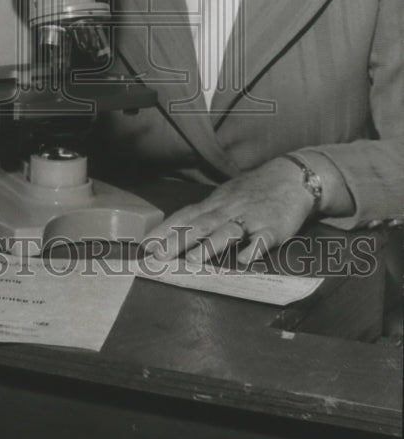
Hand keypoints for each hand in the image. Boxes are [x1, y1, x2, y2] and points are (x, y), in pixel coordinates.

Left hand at [144, 157, 314, 265]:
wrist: (290, 177)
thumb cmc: (253, 190)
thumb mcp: (225, 196)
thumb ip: (205, 213)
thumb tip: (177, 228)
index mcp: (215, 204)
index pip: (185, 215)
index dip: (165, 230)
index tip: (146, 244)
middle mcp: (228, 210)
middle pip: (200, 225)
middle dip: (178, 241)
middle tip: (159, 256)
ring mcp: (250, 219)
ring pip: (227, 232)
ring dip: (209, 246)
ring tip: (192, 261)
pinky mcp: (274, 228)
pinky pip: (262, 239)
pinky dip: (253, 249)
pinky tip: (244, 261)